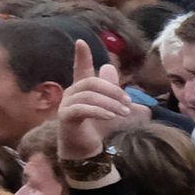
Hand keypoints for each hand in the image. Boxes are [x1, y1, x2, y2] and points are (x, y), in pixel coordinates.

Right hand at [58, 40, 135, 164]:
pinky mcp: (66, 118)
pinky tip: (111, 116)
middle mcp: (71, 94)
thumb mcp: (110, 107)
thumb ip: (111, 90)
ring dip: (110, 102)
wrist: (86, 152)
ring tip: (123, 112)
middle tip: (128, 102)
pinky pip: (82, 109)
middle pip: (91, 82)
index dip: (81, 56)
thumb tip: (109, 67)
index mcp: (82, 89)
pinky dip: (99, 111)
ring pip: (89, 95)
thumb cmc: (98, 130)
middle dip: (112, 90)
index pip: (80, 69)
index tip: (81, 42)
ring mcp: (66, 105)